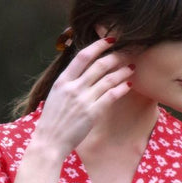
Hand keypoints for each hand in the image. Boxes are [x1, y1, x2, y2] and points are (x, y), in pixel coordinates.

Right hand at [32, 37, 131, 157]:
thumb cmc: (52, 121)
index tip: (110, 40)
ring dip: (122, 71)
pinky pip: (111, 96)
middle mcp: (73, 87)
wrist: (49, 142)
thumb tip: (82, 71)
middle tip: (128, 51)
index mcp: (62, 81)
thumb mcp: (56, 95)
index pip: (83, 56)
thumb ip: (69, 83)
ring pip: (108, 79)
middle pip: (99, 65)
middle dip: (116, 56)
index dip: (98, 45)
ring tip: (132, 67)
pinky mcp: (92, 113)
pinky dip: (122, 88)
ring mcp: (83, 100)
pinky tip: (129, 85)